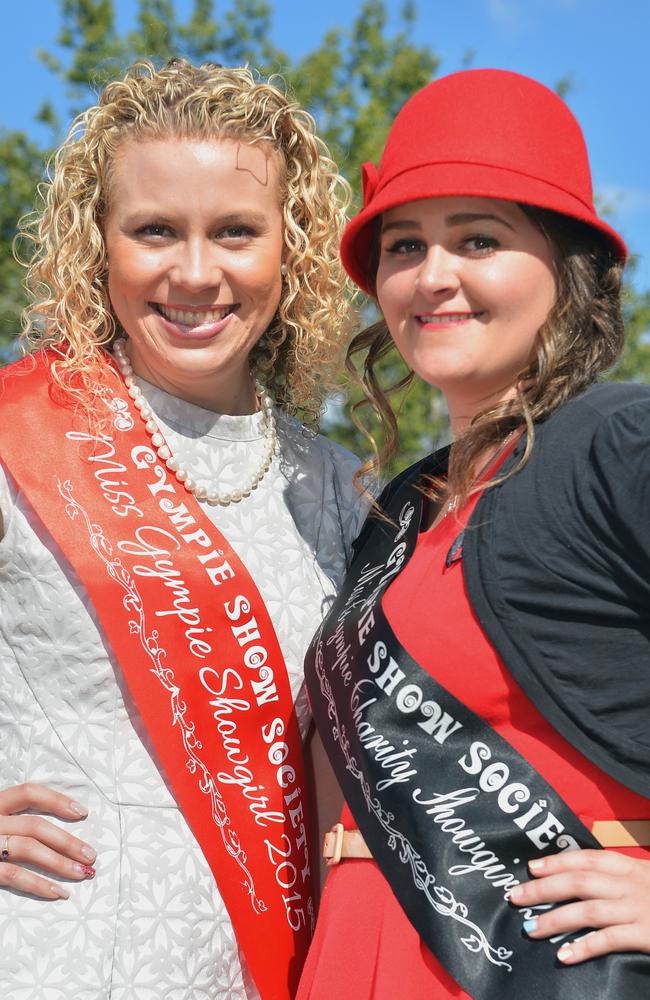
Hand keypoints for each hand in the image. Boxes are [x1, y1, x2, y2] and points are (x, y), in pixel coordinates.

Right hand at [0, 783, 95, 899]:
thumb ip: (14, 821)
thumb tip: (58, 834)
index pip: (27, 792)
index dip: (56, 800)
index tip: (82, 812)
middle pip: (33, 825)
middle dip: (67, 840)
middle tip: (91, 855)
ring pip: (27, 849)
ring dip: (59, 863)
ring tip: (81, 874)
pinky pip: (12, 876)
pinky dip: (38, 884)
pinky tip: (58, 892)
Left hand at [510, 849, 649, 962]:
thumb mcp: (646, 878)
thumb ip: (620, 877)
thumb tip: (584, 880)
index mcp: (631, 866)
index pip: (586, 858)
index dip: (556, 861)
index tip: (532, 866)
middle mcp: (630, 884)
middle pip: (579, 881)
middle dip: (544, 888)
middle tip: (517, 897)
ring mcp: (638, 909)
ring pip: (587, 910)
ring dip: (555, 919)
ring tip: (532, 928)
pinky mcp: (646, 934)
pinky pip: (609, 940)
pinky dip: (584, 947)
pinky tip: (564, 956)